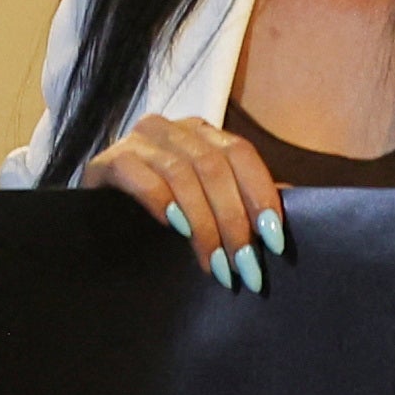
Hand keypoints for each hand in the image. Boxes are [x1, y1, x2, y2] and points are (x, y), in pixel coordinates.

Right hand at [76, 113, 286, 292]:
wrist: (100, 219)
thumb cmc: (165, 212)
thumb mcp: (209, 204)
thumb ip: (244, 198)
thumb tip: (294, 199)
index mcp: (203, 132)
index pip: (241, 153)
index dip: (260, 194)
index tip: (274, 240)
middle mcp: (174, 128)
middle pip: (215, 166)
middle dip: (234, 221)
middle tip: (244, 266)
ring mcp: (139, 139)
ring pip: (183, 173)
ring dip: (203, 225)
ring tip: (215, 265)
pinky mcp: (109, 159)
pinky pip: (139, 175)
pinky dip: (161, 201)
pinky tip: (174, 229)